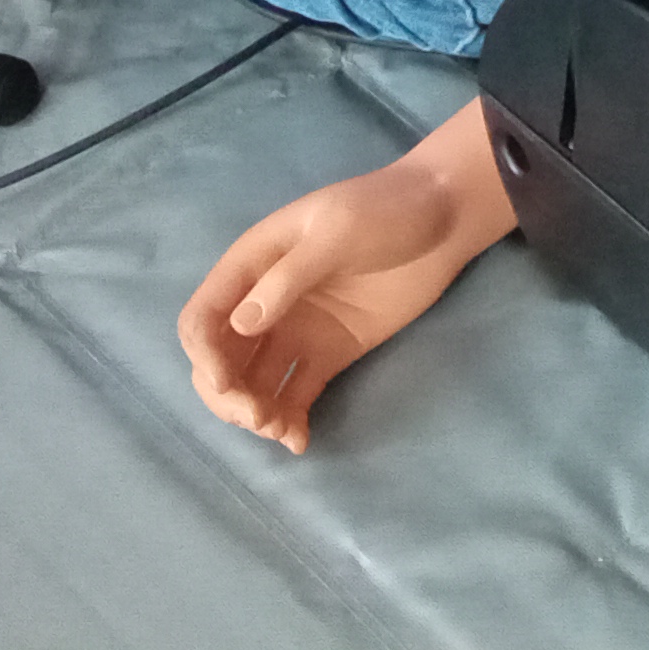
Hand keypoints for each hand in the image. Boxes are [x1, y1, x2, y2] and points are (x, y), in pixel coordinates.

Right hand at [177, 111, 511, 450]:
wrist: (445, 217)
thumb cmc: (386, 209)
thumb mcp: (336, 231)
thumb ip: (289, 277)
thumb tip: (241, 326)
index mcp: (252, 265)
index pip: (203, 319)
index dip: (204, 356)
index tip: (227, 385)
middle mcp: (263, 303)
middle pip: (221, 361)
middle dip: (227, 396)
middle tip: (259, 418)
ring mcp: (295, 331)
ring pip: (253, 385)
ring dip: (255, 414)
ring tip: (284, 430)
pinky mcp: (328, 353)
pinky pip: (294, 394)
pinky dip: (289, 420)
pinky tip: (300, 440)